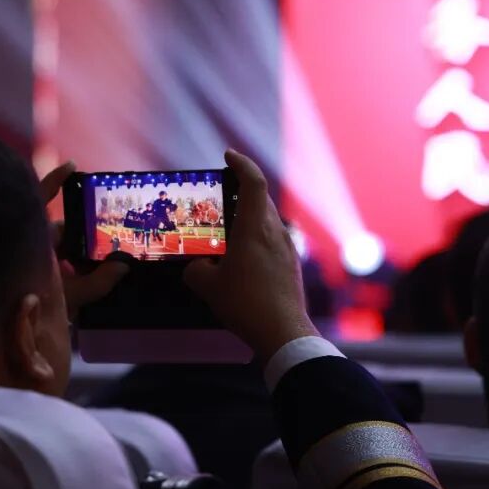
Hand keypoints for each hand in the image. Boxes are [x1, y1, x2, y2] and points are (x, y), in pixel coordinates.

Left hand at [39, 161, 129, 319]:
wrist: (17, 344)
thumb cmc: (34, 310)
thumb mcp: (69, 296)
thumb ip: (96, 282)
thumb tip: (123, 266)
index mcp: (34, 243)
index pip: (39, 203)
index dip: (53, 182)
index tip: (73, 167)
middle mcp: (34, 249)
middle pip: (62, 231)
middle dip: (87, 232)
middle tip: (116, 231)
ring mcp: (39, 265)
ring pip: (66, 251)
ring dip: (87, 256)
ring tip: (117, 257)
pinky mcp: (46, 282)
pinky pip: (69, 269)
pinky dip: (84, 271)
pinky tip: (105, 275)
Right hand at [183, 149, 317, 358]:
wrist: (283, 333)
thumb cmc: (245, 304)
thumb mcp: (208, 286)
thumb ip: (196, 270)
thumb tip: (197, 267)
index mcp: (255, 228)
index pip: (254, 182)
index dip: (242, 164)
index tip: (229, 156)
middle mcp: (275, 232)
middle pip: (262, 199)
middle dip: (243, 190)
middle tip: (221, 194)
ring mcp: (288, 248)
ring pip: (269, 220)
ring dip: (251, 216)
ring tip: (229, 227)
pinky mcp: (292, 265)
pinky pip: (273, 240)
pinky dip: (258, 237)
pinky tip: (244, 256)